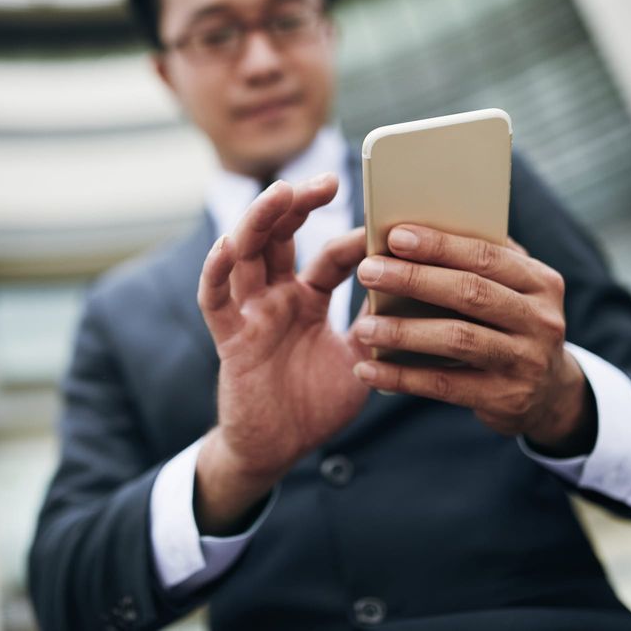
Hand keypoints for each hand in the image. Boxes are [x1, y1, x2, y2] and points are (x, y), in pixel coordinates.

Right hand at [195, 174, 369, 533]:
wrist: (279, 449)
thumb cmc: (316, 404)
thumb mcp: (358, 361)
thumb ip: (377, 328)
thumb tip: (414, 296)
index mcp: (308, 299)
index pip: (329, 256)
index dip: (352, 238)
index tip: (380, 218)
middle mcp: (277, 297)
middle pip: (280, 237)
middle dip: (299, 206)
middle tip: (326, 180)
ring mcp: (251, 314)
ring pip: (246, 256)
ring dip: (259, 221)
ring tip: (280, 192)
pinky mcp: (229, 337)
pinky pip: (216, 300)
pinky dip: (216, 271)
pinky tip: (226, 245)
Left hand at [352, 225, 594, 456]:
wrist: (550, 394)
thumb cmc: (512, 325)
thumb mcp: (514, 291)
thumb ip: (480, 264)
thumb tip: (417, 233)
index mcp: (540, 282)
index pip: (486, 255)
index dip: (440, 245)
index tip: (395, 236)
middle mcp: (540, 320)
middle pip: (470, 293)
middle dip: (413, 280)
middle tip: (368, 272)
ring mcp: (526, 362)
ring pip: (457, 340)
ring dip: (403, 332)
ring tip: (363, 327)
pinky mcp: (505, 399)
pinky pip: (444, 386)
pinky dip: (402, 377)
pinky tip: (367, 370)